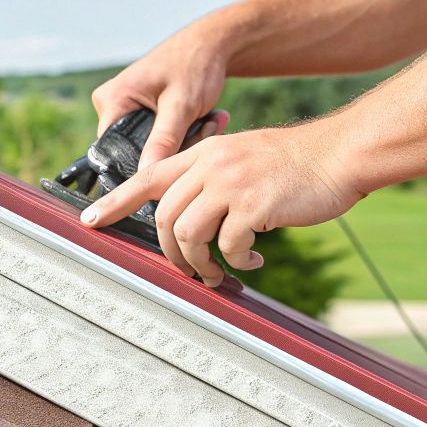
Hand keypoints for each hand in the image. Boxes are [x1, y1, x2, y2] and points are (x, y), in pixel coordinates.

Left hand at [79, 124, 363, 286]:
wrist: (337, 156)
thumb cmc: (293, 164)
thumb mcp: (242, 157)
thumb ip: (212, 179)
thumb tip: (188, 221)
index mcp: (203, 153)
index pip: (146, 176)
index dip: (114, 202)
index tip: (89, 221)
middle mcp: (211, 165)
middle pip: (163, 217)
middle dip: (170, 254)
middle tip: (189, 271)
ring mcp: (231, 183)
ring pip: (189, 235)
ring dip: (200, 264)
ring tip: (218, 273)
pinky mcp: (255, 205)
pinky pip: (229, 246)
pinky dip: (238, 261)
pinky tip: (254, 261)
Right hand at [91, 24, 232, 169]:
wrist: (211, 45)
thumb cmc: (194, 65)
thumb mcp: (181, 105)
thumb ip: (163, 140)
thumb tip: (146, 175)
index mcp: (111, 101)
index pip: (116, 151)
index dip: (147, 161)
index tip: (182, 152)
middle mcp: (112, 106)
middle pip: (137, 151)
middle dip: (176, 147)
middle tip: (208, 127)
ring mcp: (127, 110)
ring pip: (154, 147)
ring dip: (187, 139)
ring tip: (212, 120)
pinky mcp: (142, 113)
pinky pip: (161, 138)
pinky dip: (187, 133)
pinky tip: (207, 119)